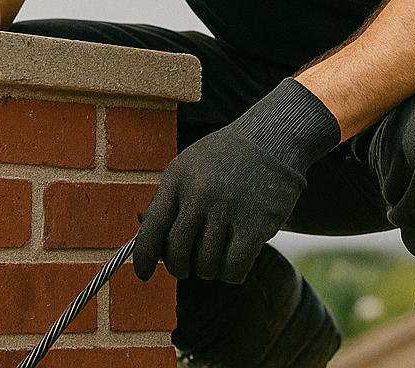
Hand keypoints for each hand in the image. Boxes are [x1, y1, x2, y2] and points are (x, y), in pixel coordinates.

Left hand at [133, 78, 340, 283]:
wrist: (271, 140)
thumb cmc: (225, 159)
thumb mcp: (188, 168)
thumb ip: (169, 203)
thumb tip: (148, 247)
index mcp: (177, 179)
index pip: (152, 228)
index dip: (144, 257)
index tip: (143, 274)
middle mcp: (199, 194)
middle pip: (177, 253)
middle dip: (180, 267)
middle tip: (189, 265)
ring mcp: (227, 209)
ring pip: (206, 266)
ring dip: (209, 269)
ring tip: (217, 254)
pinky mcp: (255, 225)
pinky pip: (233, 268)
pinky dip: (232, 273)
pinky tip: (235, 261)